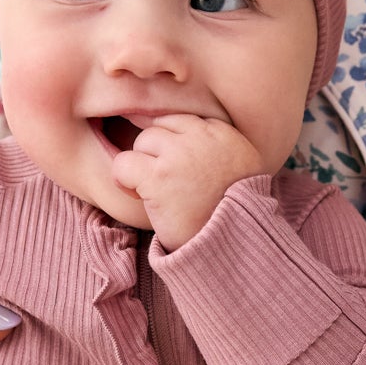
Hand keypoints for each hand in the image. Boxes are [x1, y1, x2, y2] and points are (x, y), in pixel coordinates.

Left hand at [110, 115, 265, 248]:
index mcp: (225, 134)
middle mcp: (203, 138)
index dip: (173, 144)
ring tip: (154, 191)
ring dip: (142, 165)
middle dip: (156, 153)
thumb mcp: (242, 169)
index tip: (176, 168)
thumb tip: (180, 142)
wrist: (234, 244)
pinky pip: (123, 163)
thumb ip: (216, 148)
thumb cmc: (234, 214)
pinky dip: (123, 180)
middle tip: (165, 182)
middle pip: (160, 127)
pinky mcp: (159, 176)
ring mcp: (179, 155)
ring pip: (142, 140)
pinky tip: (138, 195)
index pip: (183, 121)